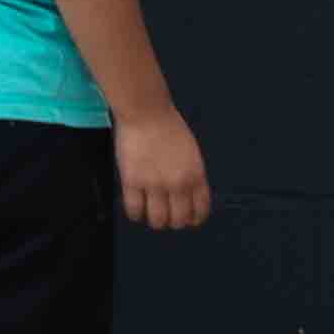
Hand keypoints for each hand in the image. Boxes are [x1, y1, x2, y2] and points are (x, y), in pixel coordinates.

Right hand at [115, 109, 211, 232]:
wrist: (146, 112)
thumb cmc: (168, 126)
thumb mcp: (191, 153)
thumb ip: (191, 175)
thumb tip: (187, 196)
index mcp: (196, 175)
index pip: (201, 210)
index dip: (194, 219)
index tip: (188, 219)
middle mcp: (178, 183)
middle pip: (179, 220)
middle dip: (173, 222)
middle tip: (166, 215)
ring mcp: (155, 184)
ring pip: (157, 220)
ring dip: (154, 220)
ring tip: (150, 212)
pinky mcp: (133, 182)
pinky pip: (134, 210)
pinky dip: (135, 214)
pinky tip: (135, 208)